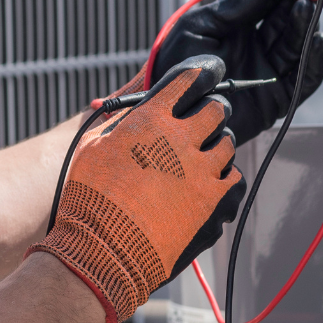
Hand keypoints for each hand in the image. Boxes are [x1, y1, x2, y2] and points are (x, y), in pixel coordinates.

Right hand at [32, 56, 244, 322]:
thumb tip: (136, 109)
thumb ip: (119, 121)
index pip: (187, 80)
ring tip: (203, 154)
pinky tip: (208, 180)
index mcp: (151, 118)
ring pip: (227, 142)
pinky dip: (222, 175)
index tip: (204, 75)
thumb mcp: (93, 145)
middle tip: (204, 119)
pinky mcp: (212, 199)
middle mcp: (181, 138)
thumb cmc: (90, 196)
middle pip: (216, 109)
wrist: (104, 247)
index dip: (198, 74)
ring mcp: (200, 169)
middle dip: (211, 110)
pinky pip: (232, 176)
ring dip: (216, 144)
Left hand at [152, 0, 322, 143]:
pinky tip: (319, 39)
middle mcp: (258, 44)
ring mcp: (270, 70)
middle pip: (289, 15)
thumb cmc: (177, 65)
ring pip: (298, 42)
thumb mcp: (200, 25)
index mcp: (239, 23)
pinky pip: (305, 78)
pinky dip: (316, 60)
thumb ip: (234, 6)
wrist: (170, 111)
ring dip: (307, 21)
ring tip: (307, 3)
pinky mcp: (279, 98)